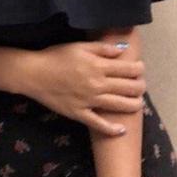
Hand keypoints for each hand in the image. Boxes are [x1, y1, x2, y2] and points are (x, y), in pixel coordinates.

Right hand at [24, 41, 145, 134]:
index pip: (127, 69)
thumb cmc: (56, 56)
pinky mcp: (79, 113)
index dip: (138, 69)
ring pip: (118, 105)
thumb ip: (102, 48)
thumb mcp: (79, 46)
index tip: (141, 69)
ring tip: (139, 104)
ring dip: (133, 105)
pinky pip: (98, 124)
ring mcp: (89, 101)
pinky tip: (121, 130)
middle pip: (127, 88)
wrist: (34, 74)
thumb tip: (122, 49)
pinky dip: (111, 129)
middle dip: (139, 87)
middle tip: (142, 86)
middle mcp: (97, 84)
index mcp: (98, 66)